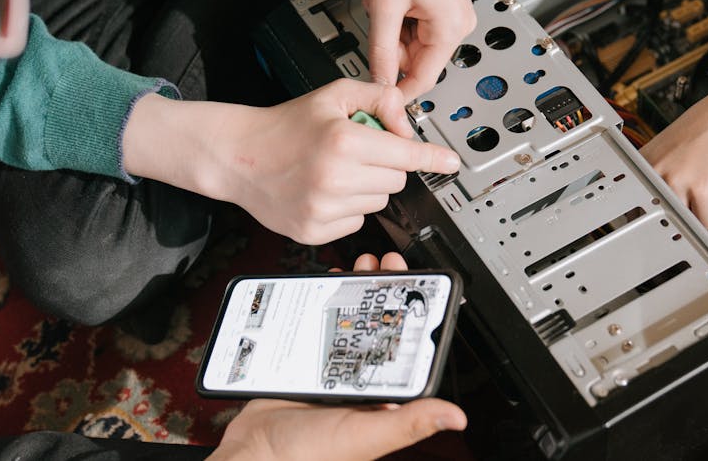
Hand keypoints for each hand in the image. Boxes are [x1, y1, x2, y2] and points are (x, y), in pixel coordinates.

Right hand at [123, 79, 459, 244]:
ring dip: (367, 186)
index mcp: (343, 141)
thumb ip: (378, 99)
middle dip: (385, 164)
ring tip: (335, 170)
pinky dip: (349, 208)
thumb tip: (407, 123)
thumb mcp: (333, 95)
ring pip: (379, 202)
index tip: (451, 164)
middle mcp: (335, 178)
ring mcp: (324, 208)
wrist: (238, 156)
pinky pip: (357, 222)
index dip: (432, 159)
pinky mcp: (315, 230)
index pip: (405, 155)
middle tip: (356, 151)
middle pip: (396, 179)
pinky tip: (325, 191)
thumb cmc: (284, 126)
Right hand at [208, 252, 462, 460]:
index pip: (404, 347)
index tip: (414, 285)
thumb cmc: (309, 456)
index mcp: (380, 397)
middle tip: (385, 265)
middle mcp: (357, 381)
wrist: (253, 455)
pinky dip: (321, 304)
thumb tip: (454, 417)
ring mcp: (328, 370)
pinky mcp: (301, 363)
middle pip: (376, 327)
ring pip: (347, 322)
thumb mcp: (366, 435)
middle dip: (383, 293)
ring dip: (356, 292)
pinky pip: (315, 326)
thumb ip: (408, 422)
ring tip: (360, 267)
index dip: (410, 314)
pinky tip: (327, 286)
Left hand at [366, 0, 475, 99]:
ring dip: (393, 33)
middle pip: (417, 62)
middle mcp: (458, 26)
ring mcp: (452, 17)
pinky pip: (416, 30)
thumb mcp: (385, 6)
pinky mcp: (443, 9)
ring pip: (413, 46)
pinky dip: (399, 22)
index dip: (396, 89)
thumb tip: (379, 83)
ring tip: (385, 3)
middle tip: (376, 23)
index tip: (376, 98)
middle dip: (391, 50)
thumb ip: (382, 51)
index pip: (423, 78)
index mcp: (450, 29)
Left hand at [640, 42, 707, 231]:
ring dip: (692, 231)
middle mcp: (659, 168)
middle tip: (674, 243)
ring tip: (697, 238)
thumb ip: (666, 167)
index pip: (636, 197)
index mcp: (649, 156)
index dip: (645, 217)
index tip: (647, 231)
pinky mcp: (705, 191)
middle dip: (667, 229)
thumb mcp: (678, 141)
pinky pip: (706, 225)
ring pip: (679, 222)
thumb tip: (663, 193)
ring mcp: (679, 181)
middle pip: (656, 213)